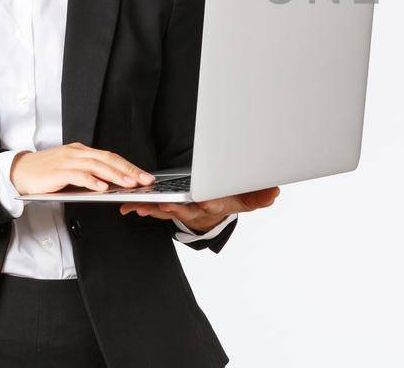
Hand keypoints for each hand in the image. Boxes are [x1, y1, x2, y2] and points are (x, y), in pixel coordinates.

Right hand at [10, 142, 154, 194]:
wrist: (17, 172)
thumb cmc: (44, 173)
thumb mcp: (70, 170)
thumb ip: (88, 173)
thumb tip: (110, 184)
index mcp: (81, 151)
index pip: (111, 156)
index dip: (129, 166)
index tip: (144, 175)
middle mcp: (77, 152)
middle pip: (108, 159)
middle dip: (129, 170)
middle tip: (145, 180)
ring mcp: (68, 160)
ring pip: (97, 166)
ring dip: (115, 176)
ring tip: (130, 184)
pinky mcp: (58, 171)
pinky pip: (79, 175)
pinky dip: (92, 181)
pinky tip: (103, 187)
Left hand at [121, 186, 280, 233]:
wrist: (213, 210)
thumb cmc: (229, 199)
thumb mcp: (248, 198)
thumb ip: (260, 196)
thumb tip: (274, 192)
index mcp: (216, 205)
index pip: (213, 205)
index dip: (208, 203)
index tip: (203, 200)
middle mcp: (197, 210)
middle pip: (186, 210)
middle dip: (176, 208)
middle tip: (166, 206)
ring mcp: (181, 211)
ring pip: (166, 211)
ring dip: (152, 209)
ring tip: (139, 206)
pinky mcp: (169, 207)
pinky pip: (154, 208)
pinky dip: (142, 207)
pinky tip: (129, 206)